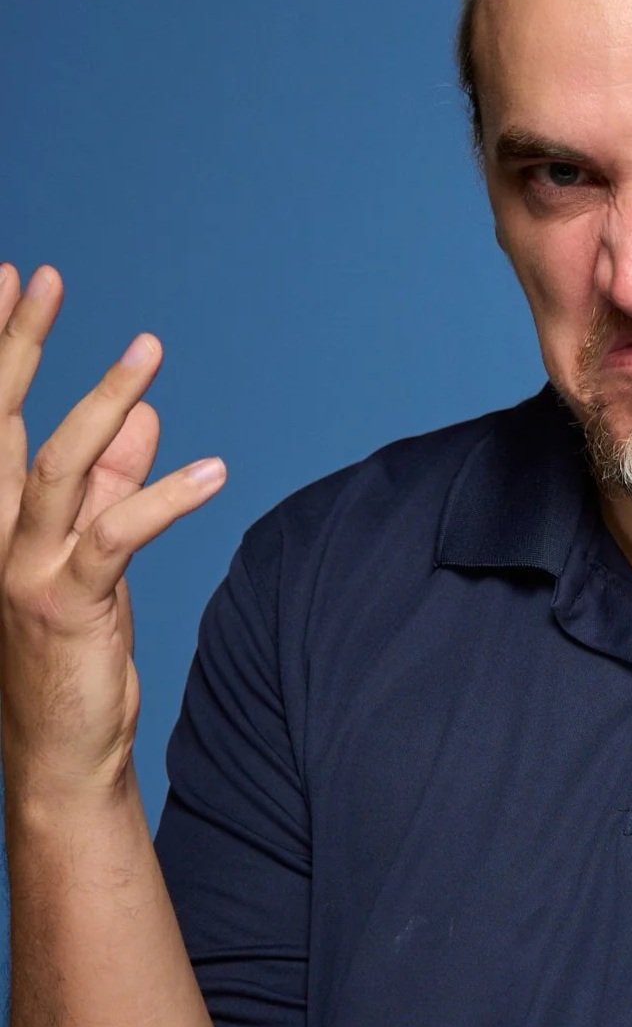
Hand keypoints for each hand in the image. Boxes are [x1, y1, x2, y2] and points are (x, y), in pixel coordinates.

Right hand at [0, 263, 225, 797]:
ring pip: (59, 466)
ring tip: (148, 348)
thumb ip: (113, 480)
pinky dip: (166, 497)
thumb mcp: (90, 553)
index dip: (0, 347)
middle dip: (16, 344)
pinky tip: (214, 471)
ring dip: (104, 400)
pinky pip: (117, 535)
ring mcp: (22, 569)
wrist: (61, 750)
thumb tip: (143, 412)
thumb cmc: (70, 650)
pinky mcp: (67, 604)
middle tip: (41, 276)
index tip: (14, 277)